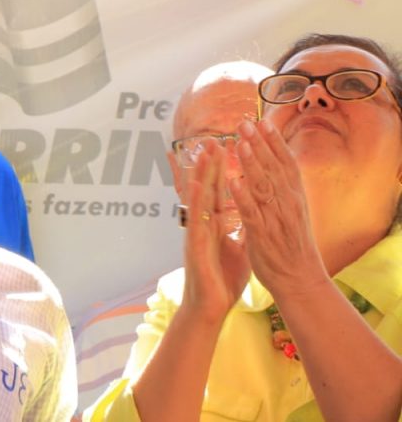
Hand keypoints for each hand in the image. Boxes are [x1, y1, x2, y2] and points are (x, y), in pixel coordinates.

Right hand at [181, 140, 250, 323]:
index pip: (217, 192)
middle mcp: (203, 224)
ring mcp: (196, 233)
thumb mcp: (238, 249)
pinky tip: (198, 184)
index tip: (224, 147)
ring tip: (202, 152)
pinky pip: (196, 219)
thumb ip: (242, 230)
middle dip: (210, 164)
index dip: (220, 171)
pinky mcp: (194, 245)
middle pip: (206, 189)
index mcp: (214, 224)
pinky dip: (197, 201)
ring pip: (198, 199)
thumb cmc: (221, 279)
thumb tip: (252, 216)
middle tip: (212, 139)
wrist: (210, 306)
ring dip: (199, 174)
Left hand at [230, 119, 324, 295]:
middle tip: (244, 122)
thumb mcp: (293, 213)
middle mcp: (288, 204)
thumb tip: (278, 171)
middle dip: (259, 144)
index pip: (285, 163)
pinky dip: (242, 197)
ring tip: (238, 142)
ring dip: (250, 163)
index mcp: (294, 198)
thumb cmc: (293, 246)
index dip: (275, 142)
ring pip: (262, 186)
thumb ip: (284, 192)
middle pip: (273, 168)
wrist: (300, 280)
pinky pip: (251, 213)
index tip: (264, 121)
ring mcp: (276, 219)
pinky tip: (233, 182)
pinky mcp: (263, 235)